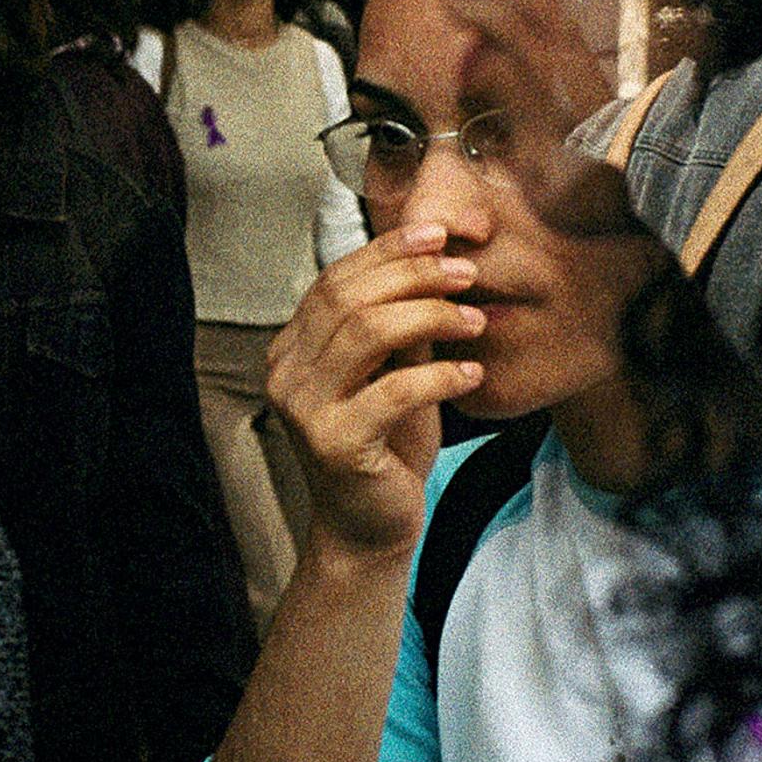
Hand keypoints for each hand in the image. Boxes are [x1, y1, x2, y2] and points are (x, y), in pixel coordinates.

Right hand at [267, 224, 483, 556]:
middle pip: (350, 299)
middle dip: (414, 276)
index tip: (439, 233)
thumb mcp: (393, 373)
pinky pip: (392, 392)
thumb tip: (439, 260)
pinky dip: (440, 376)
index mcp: (292, 348)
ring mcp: (304, 409)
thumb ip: (402, 325)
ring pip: (367, 334)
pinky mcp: (334, 444)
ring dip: (430, 317)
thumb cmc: (384, 448)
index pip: (335, 280)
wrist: (368, 529)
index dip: (388, 250)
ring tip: (474, 320)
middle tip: (466, 273)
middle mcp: (286, 373)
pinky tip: (472, 372)